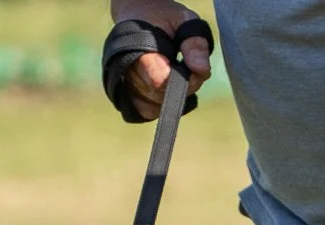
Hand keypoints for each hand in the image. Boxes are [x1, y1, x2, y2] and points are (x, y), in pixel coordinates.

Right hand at [112, 0, 213, 120]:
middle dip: (182, 87)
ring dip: (172, 96)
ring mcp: (123, 86)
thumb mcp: (184, 20)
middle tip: (189, 66)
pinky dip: (162, 102)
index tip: (194, 67)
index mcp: (138, 51)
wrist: (136, 14)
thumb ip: (194, 43)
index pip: (160, 82)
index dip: (183, 81)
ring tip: (175, 71)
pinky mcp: (126, 96)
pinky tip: (168, 84)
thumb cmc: (162, 17)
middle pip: (160, 97)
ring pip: (154, 107)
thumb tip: (201, 70)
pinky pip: (147, 110)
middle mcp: (126, 72)